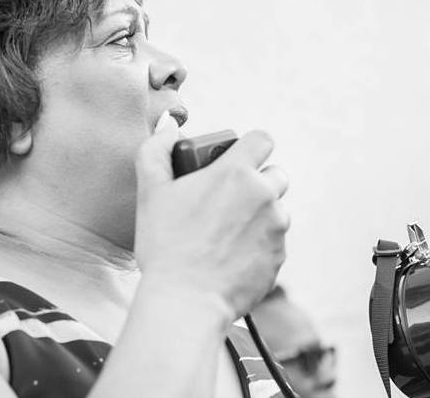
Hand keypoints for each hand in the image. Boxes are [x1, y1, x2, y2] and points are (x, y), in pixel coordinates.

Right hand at [134, 112, 289, 319]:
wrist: (186, 301)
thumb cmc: (165, 245)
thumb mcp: (150, 191)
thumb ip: (155, 150)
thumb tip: (168, 128)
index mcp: (236, 173)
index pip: (262, 139)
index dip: (249, 146)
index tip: (234, 159)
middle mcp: (264, 196)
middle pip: (276, 174)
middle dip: (257, 182)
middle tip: (228, 200)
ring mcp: (276, 228)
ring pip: (276, 211)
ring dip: (259, 216)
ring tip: (225, 234)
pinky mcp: (279, 258)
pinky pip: (274, 243)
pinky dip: (258, 246)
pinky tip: (231, 258)